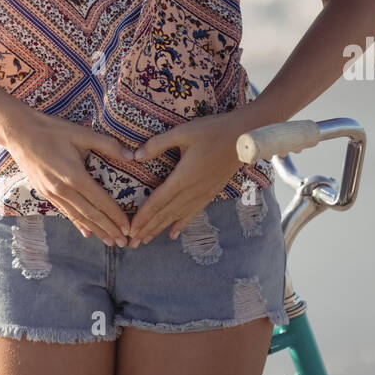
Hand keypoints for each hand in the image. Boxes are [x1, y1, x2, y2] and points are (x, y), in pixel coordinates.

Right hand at [0, 112, 134, 244]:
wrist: (19, 133)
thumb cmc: (52, 130)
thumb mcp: (81, 133)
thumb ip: (107, 144)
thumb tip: (131, 155)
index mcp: (74, 176)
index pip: (100, 201)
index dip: (115, 216)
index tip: (128, 227)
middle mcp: (63, 190)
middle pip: (90, 215)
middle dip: (109, 230)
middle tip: (124, 243)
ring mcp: (52, 194)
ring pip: (78, 217)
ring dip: (96, 231)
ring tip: (110, 242)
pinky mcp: (45, 194)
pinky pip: (66, 212)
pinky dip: (78, 224)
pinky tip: (87, 232)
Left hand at [127, 113, 245, 247]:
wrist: (244, 138)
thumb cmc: (213, 131)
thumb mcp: (182, 132)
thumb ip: (158, 144)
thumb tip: (135, 156)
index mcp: (182, 178)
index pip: (157, 202)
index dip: (143, 217)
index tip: (130, 230)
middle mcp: (192, 191)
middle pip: (165, 214)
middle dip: (147, 229)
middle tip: (132, 243)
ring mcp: (202, 195)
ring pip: (177, 217)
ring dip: (159, 229)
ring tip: (146, 241)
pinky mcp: (210, 194)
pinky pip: (192, 213)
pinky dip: (181, 225)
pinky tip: (173, 234)